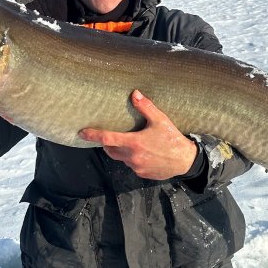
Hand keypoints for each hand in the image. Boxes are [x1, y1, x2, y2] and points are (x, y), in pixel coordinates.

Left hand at [79, 90, 196, 179]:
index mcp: (134, 143)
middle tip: (112, 136)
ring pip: (121, 159)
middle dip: (108, 144)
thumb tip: (135, 93)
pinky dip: (133, 159)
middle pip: (110, 150)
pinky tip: (144, 153)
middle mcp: (132, 157)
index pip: (107, 139)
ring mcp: (136, 167)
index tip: (82, 133)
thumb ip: (146, 107)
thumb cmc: (172, 139)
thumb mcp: (160, 120)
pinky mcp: (142, 174)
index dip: (93, 135)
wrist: (185, 161)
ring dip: (122, 151)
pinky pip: (132, 166)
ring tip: (132, 143)